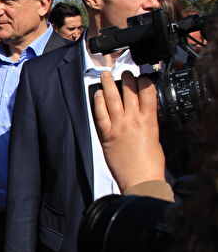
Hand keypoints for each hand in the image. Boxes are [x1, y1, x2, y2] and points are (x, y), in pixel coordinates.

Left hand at [93, 70, 164, 191]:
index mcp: (149, 121)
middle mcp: (133, 120)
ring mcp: (118, 126)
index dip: (144, 81)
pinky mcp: (106, 135)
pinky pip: (100, 114)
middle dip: (126, 79)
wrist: (140, 180)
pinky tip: (96, 94)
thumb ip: (147, 124)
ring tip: (106, 74)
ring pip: (112, 99)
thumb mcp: (155, 138)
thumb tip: (142, 116)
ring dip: (108, 84)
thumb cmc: (150, 164)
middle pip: (129, 92)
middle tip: (123, 71)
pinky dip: (97, 102)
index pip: (147, 93)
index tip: (141, 75)